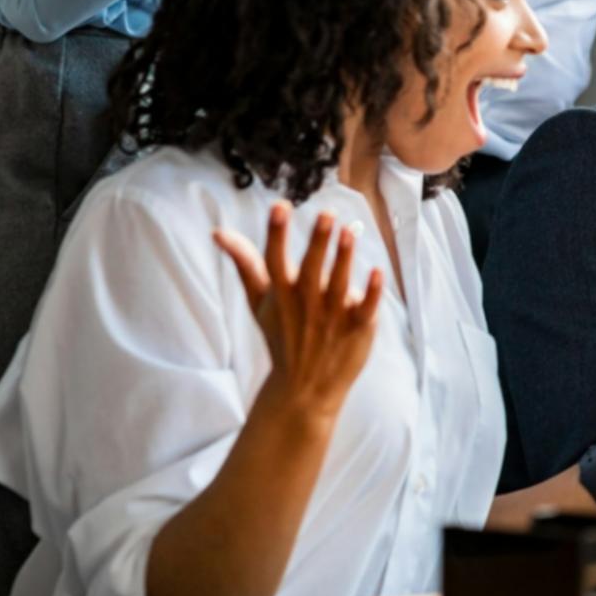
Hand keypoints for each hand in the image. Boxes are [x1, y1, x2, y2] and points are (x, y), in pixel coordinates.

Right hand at [214, 203, 383, 418]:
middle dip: (317, 242)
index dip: (276, 233)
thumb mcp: (259, 302)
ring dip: (344, 259)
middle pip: (311, 269)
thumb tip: (217, 232)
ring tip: (349, 231)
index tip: (280, 205)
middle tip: (326, 214)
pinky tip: (378, 271)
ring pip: (340, 284)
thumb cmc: (282, 334)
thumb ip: (245, 264)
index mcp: (281, 294)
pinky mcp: (357, 329)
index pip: (275, 259)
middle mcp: (305, 303)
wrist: (304, 390)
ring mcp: (332, 317)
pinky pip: (366, 309)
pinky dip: (372, 293)